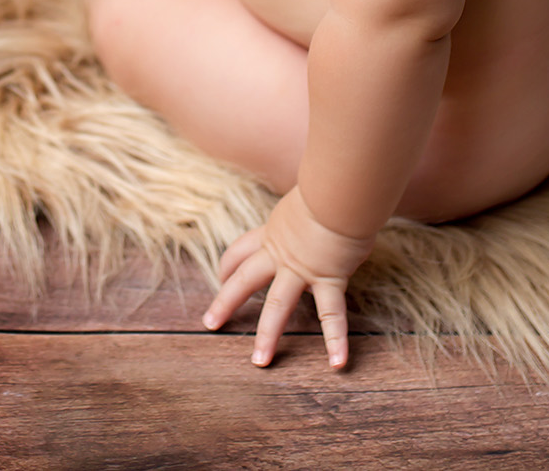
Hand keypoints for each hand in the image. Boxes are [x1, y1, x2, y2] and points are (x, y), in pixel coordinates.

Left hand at [202, 186, 375, 369]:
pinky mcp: (328, 278)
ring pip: (278, 305)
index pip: (241, 250)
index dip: (228, 265)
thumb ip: (306, 208)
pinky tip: (337, 363)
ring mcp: (302, 269)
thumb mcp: (306, 195)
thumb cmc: (330, 185)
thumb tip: (318, 201)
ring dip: (268, 335)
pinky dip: (336, 339)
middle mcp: (280, 253)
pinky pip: (332, 314)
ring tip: (259, 361)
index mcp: (273, 231)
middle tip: (210, 323)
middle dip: (225, 302)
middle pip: (244, 279)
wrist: (338, 189)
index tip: (221, 276)